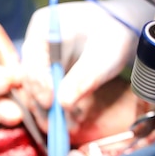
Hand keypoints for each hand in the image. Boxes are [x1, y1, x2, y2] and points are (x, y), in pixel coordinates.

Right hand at [19, 0, 154, 124]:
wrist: (124, 29)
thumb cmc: (116, 33)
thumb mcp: (104, 55)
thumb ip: (84, 78)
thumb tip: (62, 104)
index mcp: (43, 26)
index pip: (32, 60)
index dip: (40, 84)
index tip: (51, 104)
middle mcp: (36, 42)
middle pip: (30, 78)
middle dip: (43, 104)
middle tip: (56, 127)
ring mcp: (40, 58)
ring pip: (36, 90)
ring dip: (49, 111)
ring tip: (66, 128)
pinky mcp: (48, 72)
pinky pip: (46, 93)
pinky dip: (57, 108)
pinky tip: (69, 122)